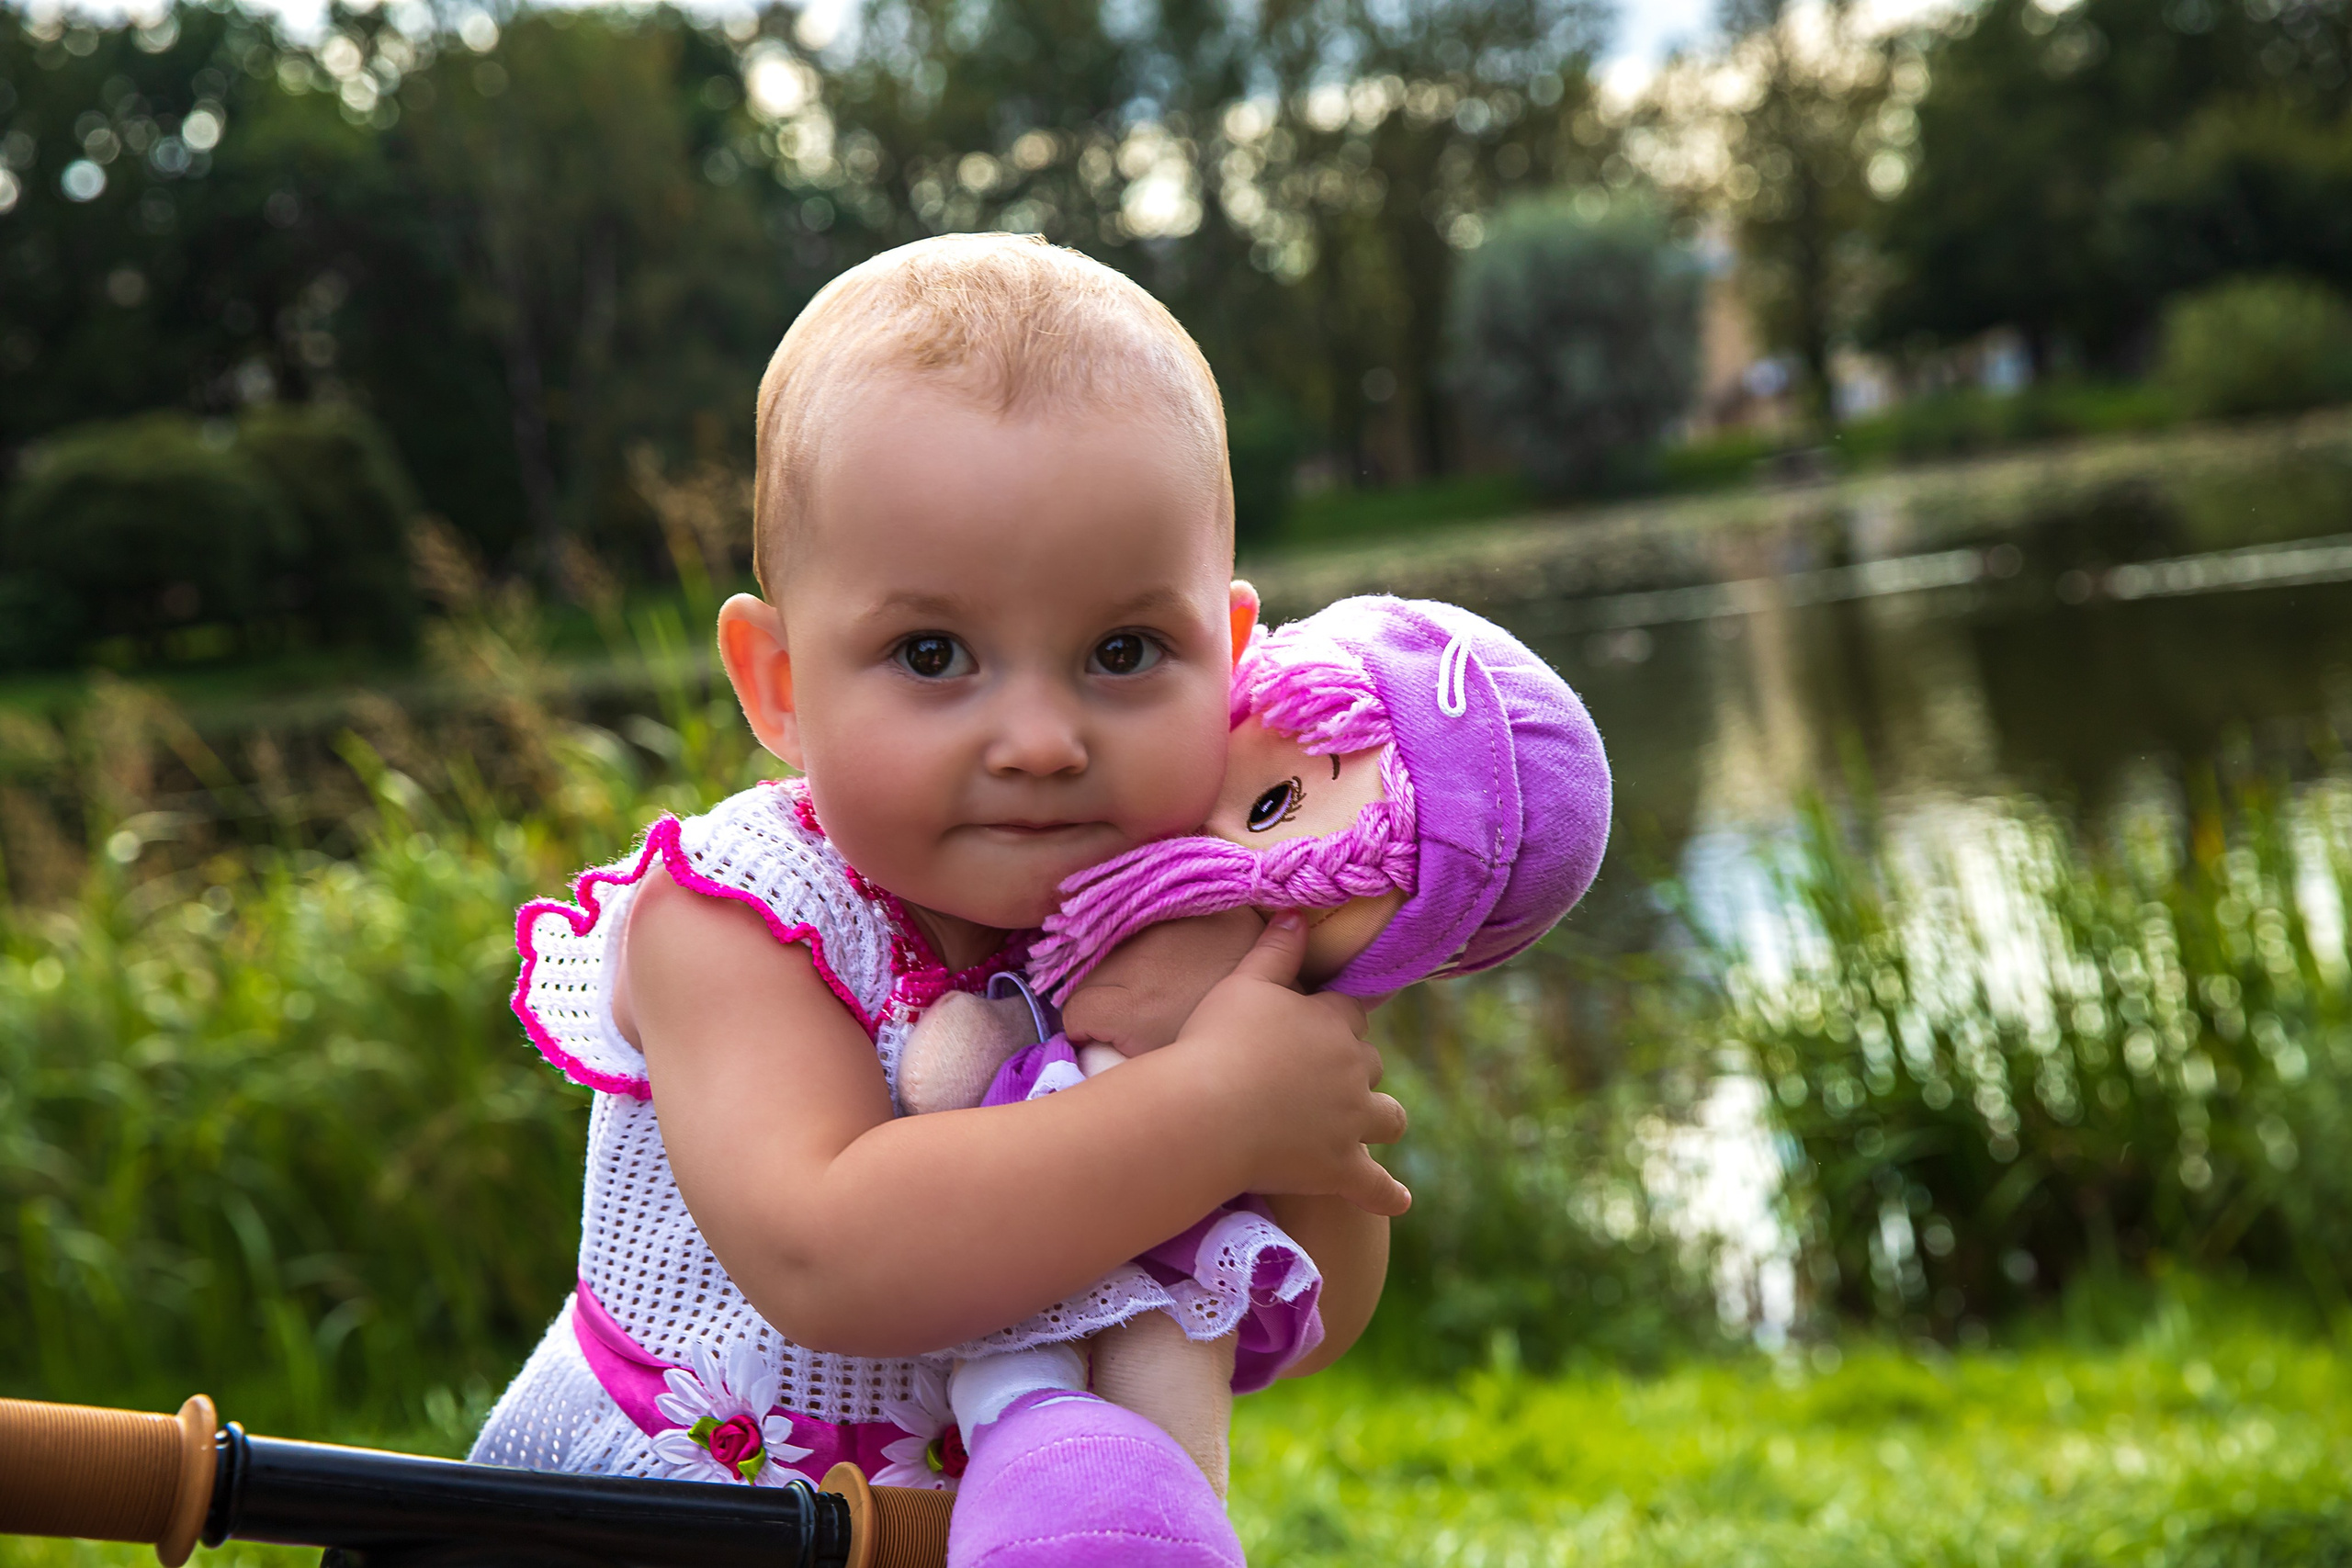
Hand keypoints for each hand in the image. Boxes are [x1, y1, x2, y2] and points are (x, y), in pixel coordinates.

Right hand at [1172, 910, 1410, 1215]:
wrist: (1209, 1109)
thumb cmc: (1217, 1040)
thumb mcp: (1242, 982)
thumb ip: (1275, 949)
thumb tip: (1298, 913)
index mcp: (1330, 1023)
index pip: (1351, 1013)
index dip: (1338, 1019)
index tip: (1328, 1023)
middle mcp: (1351, 1070)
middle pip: (1370, 1064)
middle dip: (1356, 1069)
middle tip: (1329, 1078)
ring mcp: (1350, 1122)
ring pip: (1388, 1118)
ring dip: (1381, 1119)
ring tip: (1372, 1126)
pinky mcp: (1341, 1168)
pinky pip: (1376, 1185)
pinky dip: (1388, 1193)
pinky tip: (1398, 1199)